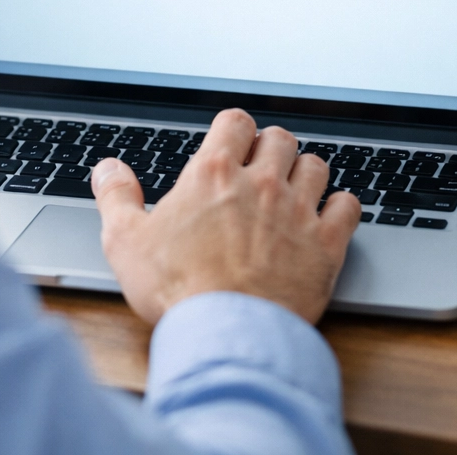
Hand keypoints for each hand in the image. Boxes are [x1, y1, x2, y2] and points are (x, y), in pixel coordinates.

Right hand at [91, 108, 360, 324]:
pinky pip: (348, 206)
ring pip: (316, 165)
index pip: (235, 122)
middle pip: (279, 139)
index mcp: (213, 174)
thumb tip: (108, 169)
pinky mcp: (326, 245)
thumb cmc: (176, 291)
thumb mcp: (125, 241)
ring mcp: (297, 212)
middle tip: (260, 169)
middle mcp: (260, 184)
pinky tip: (329, 216)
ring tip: (293, 189)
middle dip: (270, 149)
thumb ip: (116, 197)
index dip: (234, 129)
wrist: (225, 335)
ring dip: (304, 173)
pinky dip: (340, 207)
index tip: (231, 143)